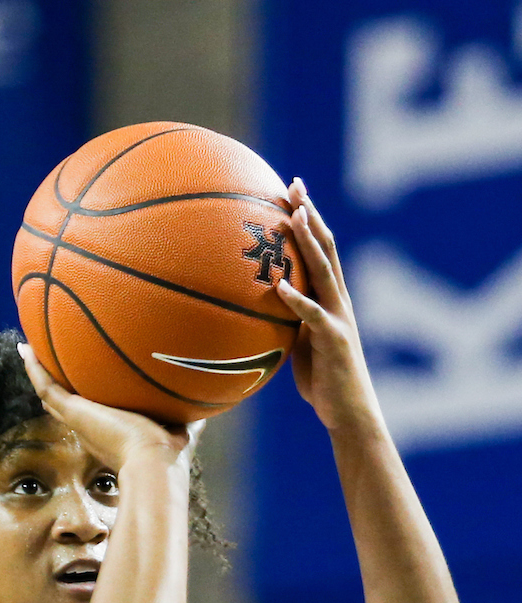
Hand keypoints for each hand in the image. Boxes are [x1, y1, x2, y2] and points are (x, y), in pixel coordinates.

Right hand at [18, 343, 195, 472]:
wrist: (154, 465)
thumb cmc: (171, 452)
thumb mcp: (184, 422)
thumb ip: (193, 407)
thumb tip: (216, 391)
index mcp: (112, 430)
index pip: (95, 413)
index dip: (86, 399)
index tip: (82, 383)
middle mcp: (92, 426)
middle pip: (68, 404)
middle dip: (58, 385)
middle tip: (47, 364)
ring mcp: (80, 420)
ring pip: (52, 393)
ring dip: (40, 371)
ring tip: (28, 349)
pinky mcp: (73, 413)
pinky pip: (47, 387)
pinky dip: (34, 368)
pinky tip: (25, 348)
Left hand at [276, 179, 382, 433]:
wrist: (349, 413)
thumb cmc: (322, 381)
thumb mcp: (299, 343)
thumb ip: (286, 320)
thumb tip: (257, 307)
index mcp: (331, 299)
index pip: (321, 249)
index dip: (308, 219)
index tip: (292, 190)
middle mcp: (339, 301)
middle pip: (326, 248)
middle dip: (310, 215)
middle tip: (294, 185)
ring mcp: (339, 318)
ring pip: (325, 272)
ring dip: (308, 243)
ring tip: (293, 217)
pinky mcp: (333, 340)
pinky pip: (312, 316)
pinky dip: (297, 299)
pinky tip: (280, 285)